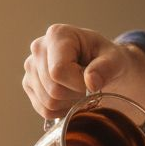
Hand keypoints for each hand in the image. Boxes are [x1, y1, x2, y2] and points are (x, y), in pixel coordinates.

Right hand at [21, 24, 144, 118]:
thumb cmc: (107, 59)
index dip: (78, 84)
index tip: (91, 81)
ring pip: (48, 102)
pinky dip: (60, 110)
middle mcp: (38, 48)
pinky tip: (70, 97)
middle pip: (52, 89)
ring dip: (69, 103)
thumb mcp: (115, 60)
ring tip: (79, 89)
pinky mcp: (29, 83)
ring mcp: (30, 67)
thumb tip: (90, 82)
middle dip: (75, 94)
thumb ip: (106, 68)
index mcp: (58, 35)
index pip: (58, 72)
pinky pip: (43, 109)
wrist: (100, 64)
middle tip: (87, 86)